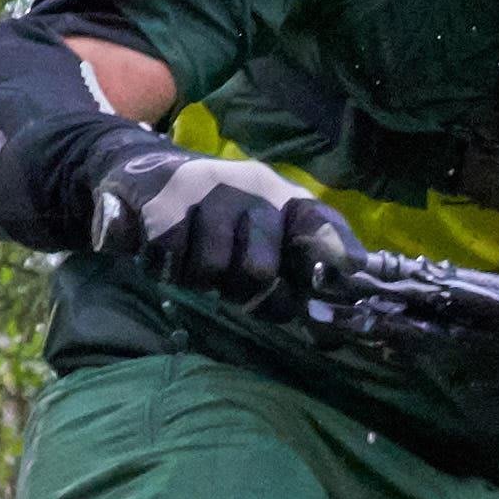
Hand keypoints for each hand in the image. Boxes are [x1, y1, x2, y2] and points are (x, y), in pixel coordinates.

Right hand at [68, 130, 344, 303]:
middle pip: (258, 270)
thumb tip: (322, 330)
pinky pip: (170, 260)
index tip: (354, 267)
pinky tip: (165, 249)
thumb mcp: (258, 237)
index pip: (319, 223)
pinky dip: (164, 267)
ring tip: (191, 256)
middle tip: (226, 279)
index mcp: (284, 200)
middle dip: (240, 290)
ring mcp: (209, 188)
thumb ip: (291, 276)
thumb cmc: (215, 217)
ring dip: (197, 278)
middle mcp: (254, 188)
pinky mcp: (165, 198)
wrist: (144, 168)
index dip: (337, 248)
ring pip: (209, 270)